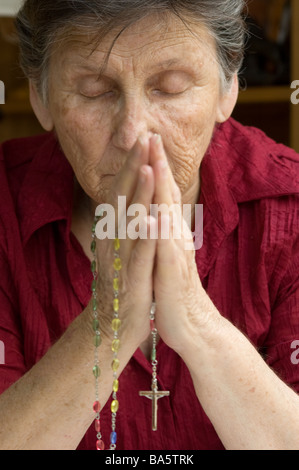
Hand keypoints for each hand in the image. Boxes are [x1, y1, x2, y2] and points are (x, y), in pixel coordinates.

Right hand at [93, 135, 156, 348]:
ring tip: (146, 169)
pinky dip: (146, 238)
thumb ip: (126, 222)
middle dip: (135, 168)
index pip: (123, 192)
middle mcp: (114, 241)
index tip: (145, 139)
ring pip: (130, 224)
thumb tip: (129, 196)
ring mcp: (122, 261)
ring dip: (138, 196)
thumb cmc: (125, 281)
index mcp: (115, 232)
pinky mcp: (134, 280)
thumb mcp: (123, 248)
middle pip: (124, 199)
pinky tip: (153, 220)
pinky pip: (140, 257)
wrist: (115, 325)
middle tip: (144, 139)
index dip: (133, 165)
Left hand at [149, 135, 217, 353]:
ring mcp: (174, 254)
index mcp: (169, 231)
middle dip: (159, 166)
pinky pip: (165, 252)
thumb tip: (153, 208)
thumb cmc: (171, 285)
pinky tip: (156, 217)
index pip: (163, 193)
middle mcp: (174, 237)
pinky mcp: (172, 275)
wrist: (189, 321)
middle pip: (168, 196)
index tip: (147, 140)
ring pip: (168, 217)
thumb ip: (160, 229)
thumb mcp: (164, 252)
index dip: (155, 166)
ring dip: (162, 191)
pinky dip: (160, 233)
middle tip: (152, 136)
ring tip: (155, 164)